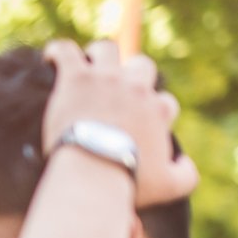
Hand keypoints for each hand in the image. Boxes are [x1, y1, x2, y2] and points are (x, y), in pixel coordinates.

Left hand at [42, 40, 199, 206]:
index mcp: (158, 109)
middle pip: (141, 66)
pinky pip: (66, 51)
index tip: (137, 125)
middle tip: (114, 90)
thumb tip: (186, 161)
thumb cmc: (129, 181)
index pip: (163, 101)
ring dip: (98, 57)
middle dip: (132, 76)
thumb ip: (186, 174)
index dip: (152, 111)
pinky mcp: (77, 79)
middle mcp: (136, 88)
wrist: (94, 174)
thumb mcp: (169, 186)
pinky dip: (58, 52)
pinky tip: (50, 59)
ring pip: (106, 50)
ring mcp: (105, 80)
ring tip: (85, 70)